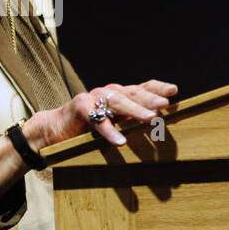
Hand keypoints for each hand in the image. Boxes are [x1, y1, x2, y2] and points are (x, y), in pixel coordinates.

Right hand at [24, 80, 178, 150]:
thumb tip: (158, 130)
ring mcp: (93, 98)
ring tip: (151, 118)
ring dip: (135, 110)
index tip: (174, 91)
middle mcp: (108, 93)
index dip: (157, 87)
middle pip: (132, 93)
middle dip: (150, 98)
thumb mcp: (112, 124)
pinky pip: (97, 120)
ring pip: (117, 103)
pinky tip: (121, 142)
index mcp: (118, 96)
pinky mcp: (79, 108)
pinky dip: (109, 131)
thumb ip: (130, 122)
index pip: (141, 87)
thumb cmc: (86, 129)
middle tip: (165, 105)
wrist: (54, 130)